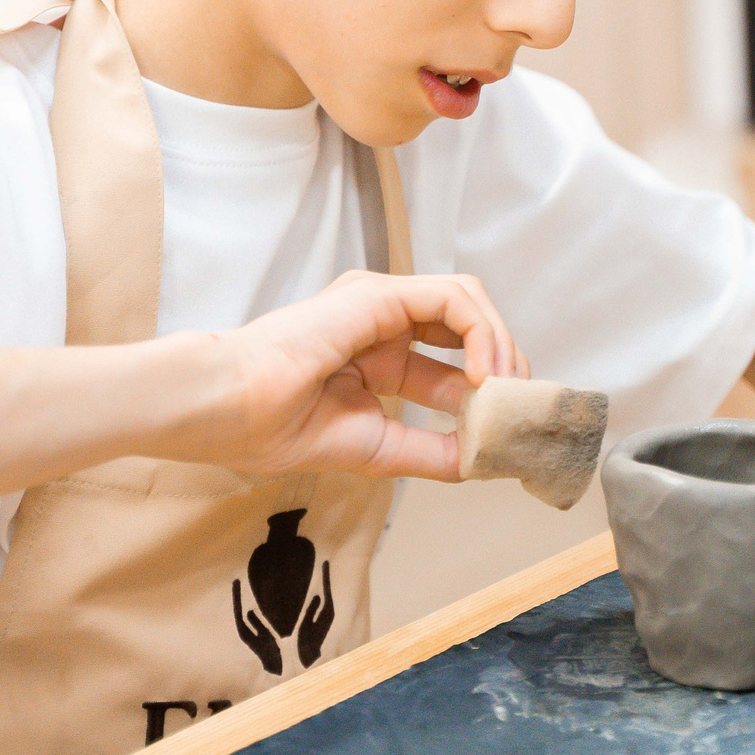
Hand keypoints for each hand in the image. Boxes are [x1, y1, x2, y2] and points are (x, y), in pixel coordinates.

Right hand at [193, 271, 523, 482]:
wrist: (232, 410)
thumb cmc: (278, 427)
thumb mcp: (376, 448)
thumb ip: (428, 451)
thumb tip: (480, 462)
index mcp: (374, 357)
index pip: (451, 367)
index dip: (487, 396)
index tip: (509, 430)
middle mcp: (381, 322)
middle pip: (467, 328)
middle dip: (505, 365)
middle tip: (522, 406)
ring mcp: (380, 302)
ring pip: (468, 303)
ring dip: (500, 345)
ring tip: (507, 392)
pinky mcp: (379, 293)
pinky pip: (453, 298)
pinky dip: (482, 333)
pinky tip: (483, 375)